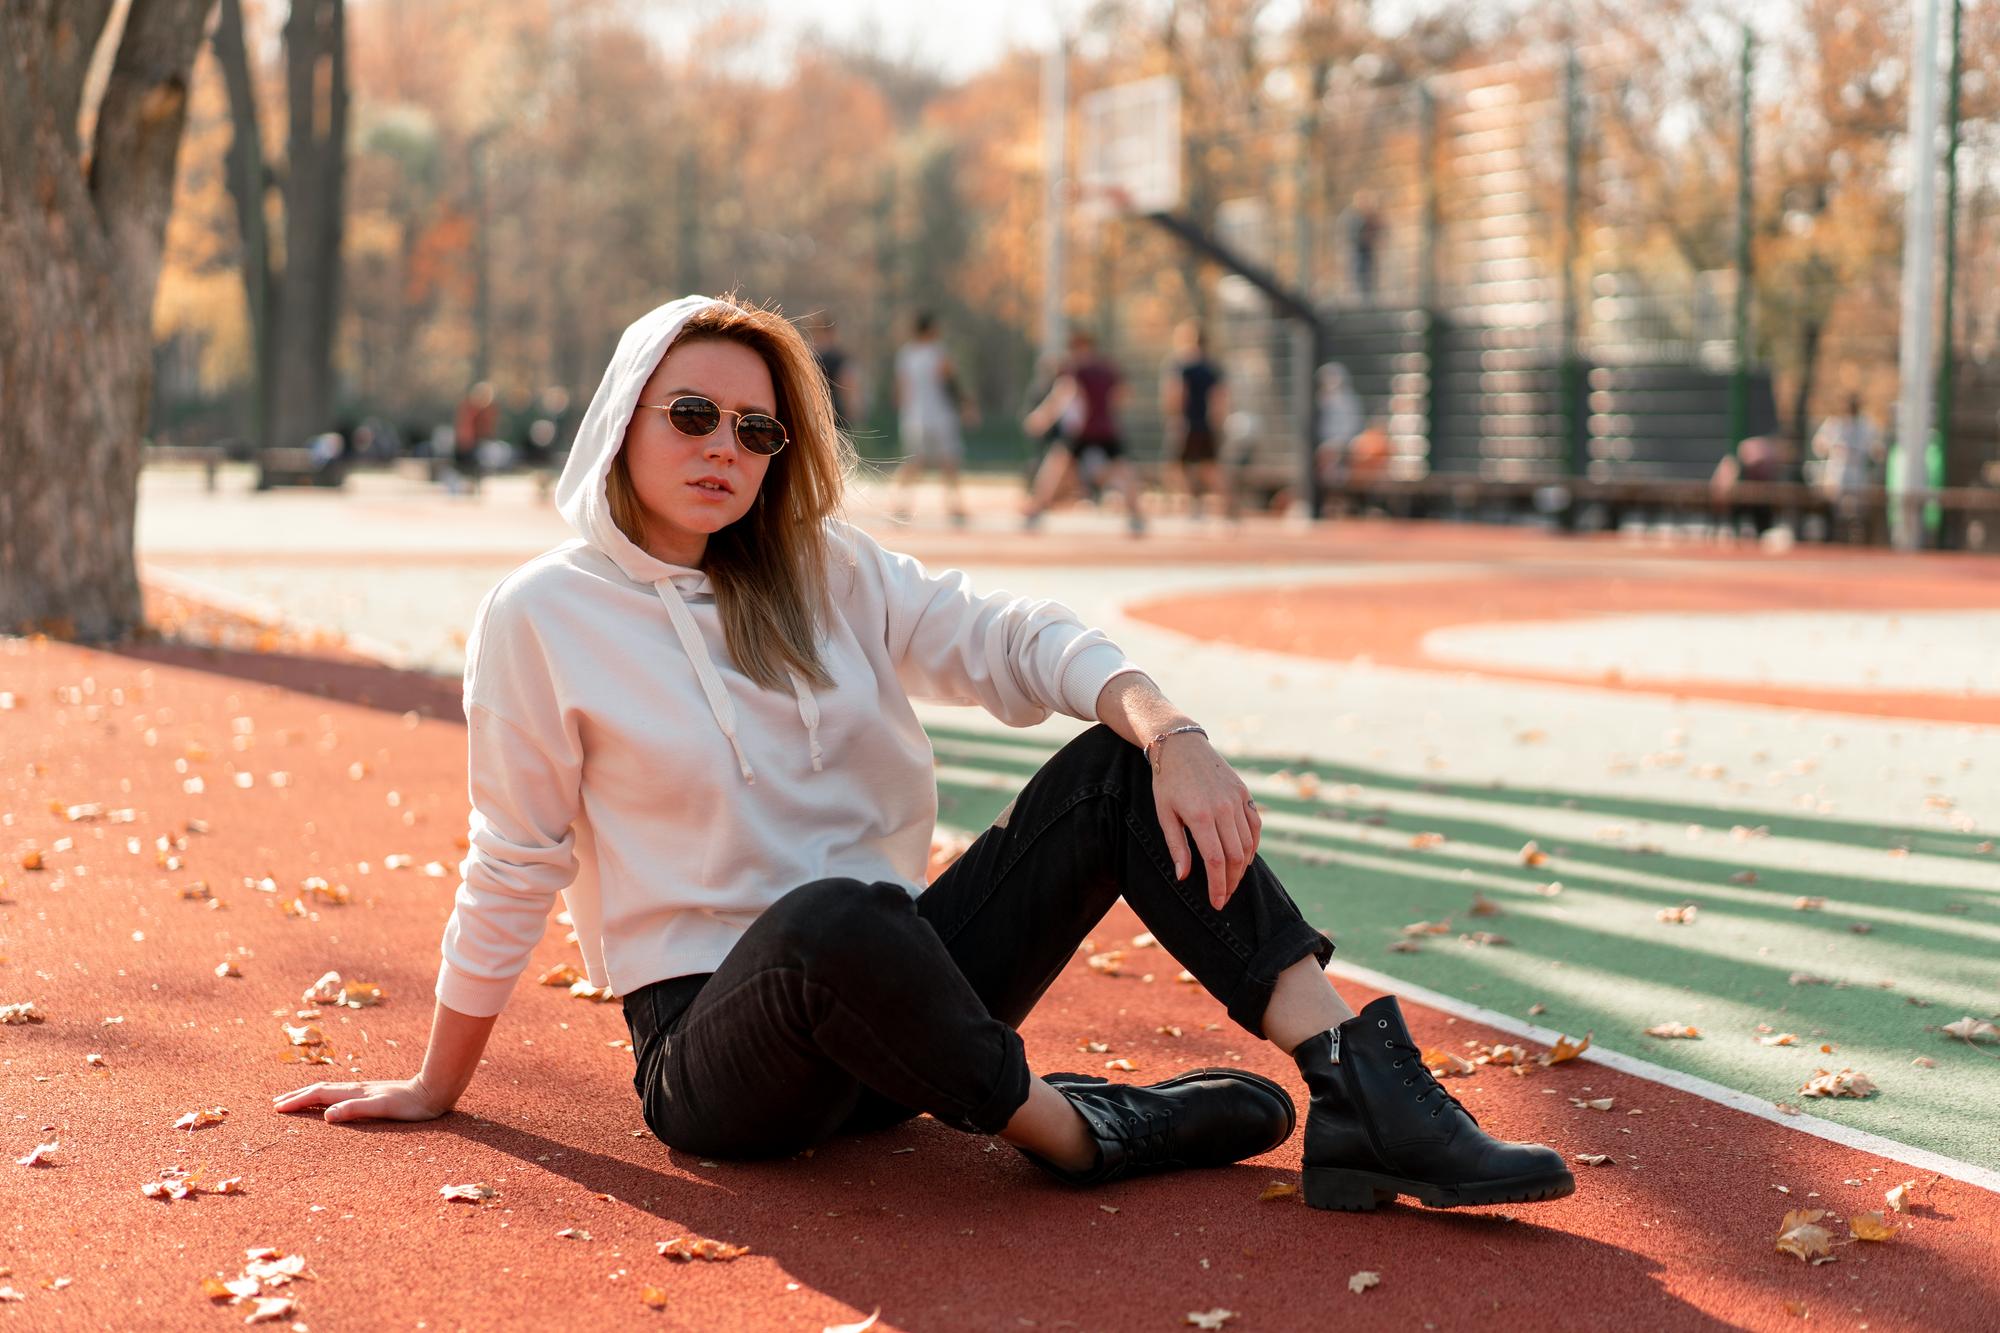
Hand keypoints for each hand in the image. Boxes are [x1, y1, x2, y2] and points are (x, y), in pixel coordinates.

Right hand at [272, 1075, 451, 1124]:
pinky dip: (325, 1097)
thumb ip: (355, 1110)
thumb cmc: (410, 1105)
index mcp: (354, 1092)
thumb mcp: (382, 1109)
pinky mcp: (372, 1094)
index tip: (276, 1108)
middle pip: (320, 1089)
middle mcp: (356, 1088)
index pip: (318, 1095)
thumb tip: (326, 1116)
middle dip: (297, 1096)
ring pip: (329, 1090)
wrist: (434, 1092)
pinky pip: (340, 1094)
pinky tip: (330, 1102)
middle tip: (276, 1103)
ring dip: (309, 1095)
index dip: (297, 1101)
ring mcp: (364, 1090)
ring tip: (296, 1100)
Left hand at [1150, 732, 1260, 909]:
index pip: (1216, 861)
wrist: (1182, 746)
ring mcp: (1237, 800)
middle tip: (1224, 897)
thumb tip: (1183, 876)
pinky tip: (1244, 858)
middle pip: (1236, 857)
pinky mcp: (1244, 793)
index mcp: (1200, 816)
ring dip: (1242, 868)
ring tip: (1231, 881)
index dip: (1218, 886)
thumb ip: (1176, 846)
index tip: (1217, 903)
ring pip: (1248, 844)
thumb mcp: (1164, 814)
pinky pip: (1255, 826)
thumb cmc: (1167, 782)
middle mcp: (1223, 808)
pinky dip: (1252, 846)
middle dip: (1231, 883)